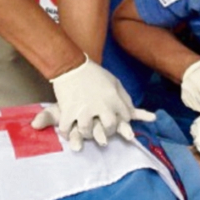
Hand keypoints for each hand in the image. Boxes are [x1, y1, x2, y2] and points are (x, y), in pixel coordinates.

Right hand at [30, 59, 156, 149]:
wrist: (71, 66)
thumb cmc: (95, 74)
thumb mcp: (114, 82)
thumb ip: (125, 98)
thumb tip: (132, 113)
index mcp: (113, 98)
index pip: (125, 117)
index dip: (122, 120)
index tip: (117, 120)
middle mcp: (101, 106)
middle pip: (109, 127)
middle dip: (108, 131)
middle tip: (103, 130)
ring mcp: (83, 110)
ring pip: (87, 131)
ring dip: (87, 133)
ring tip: (85, 130)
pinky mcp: (68, 111)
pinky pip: (67, 129)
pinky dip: (67, 133)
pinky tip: (68, 133)